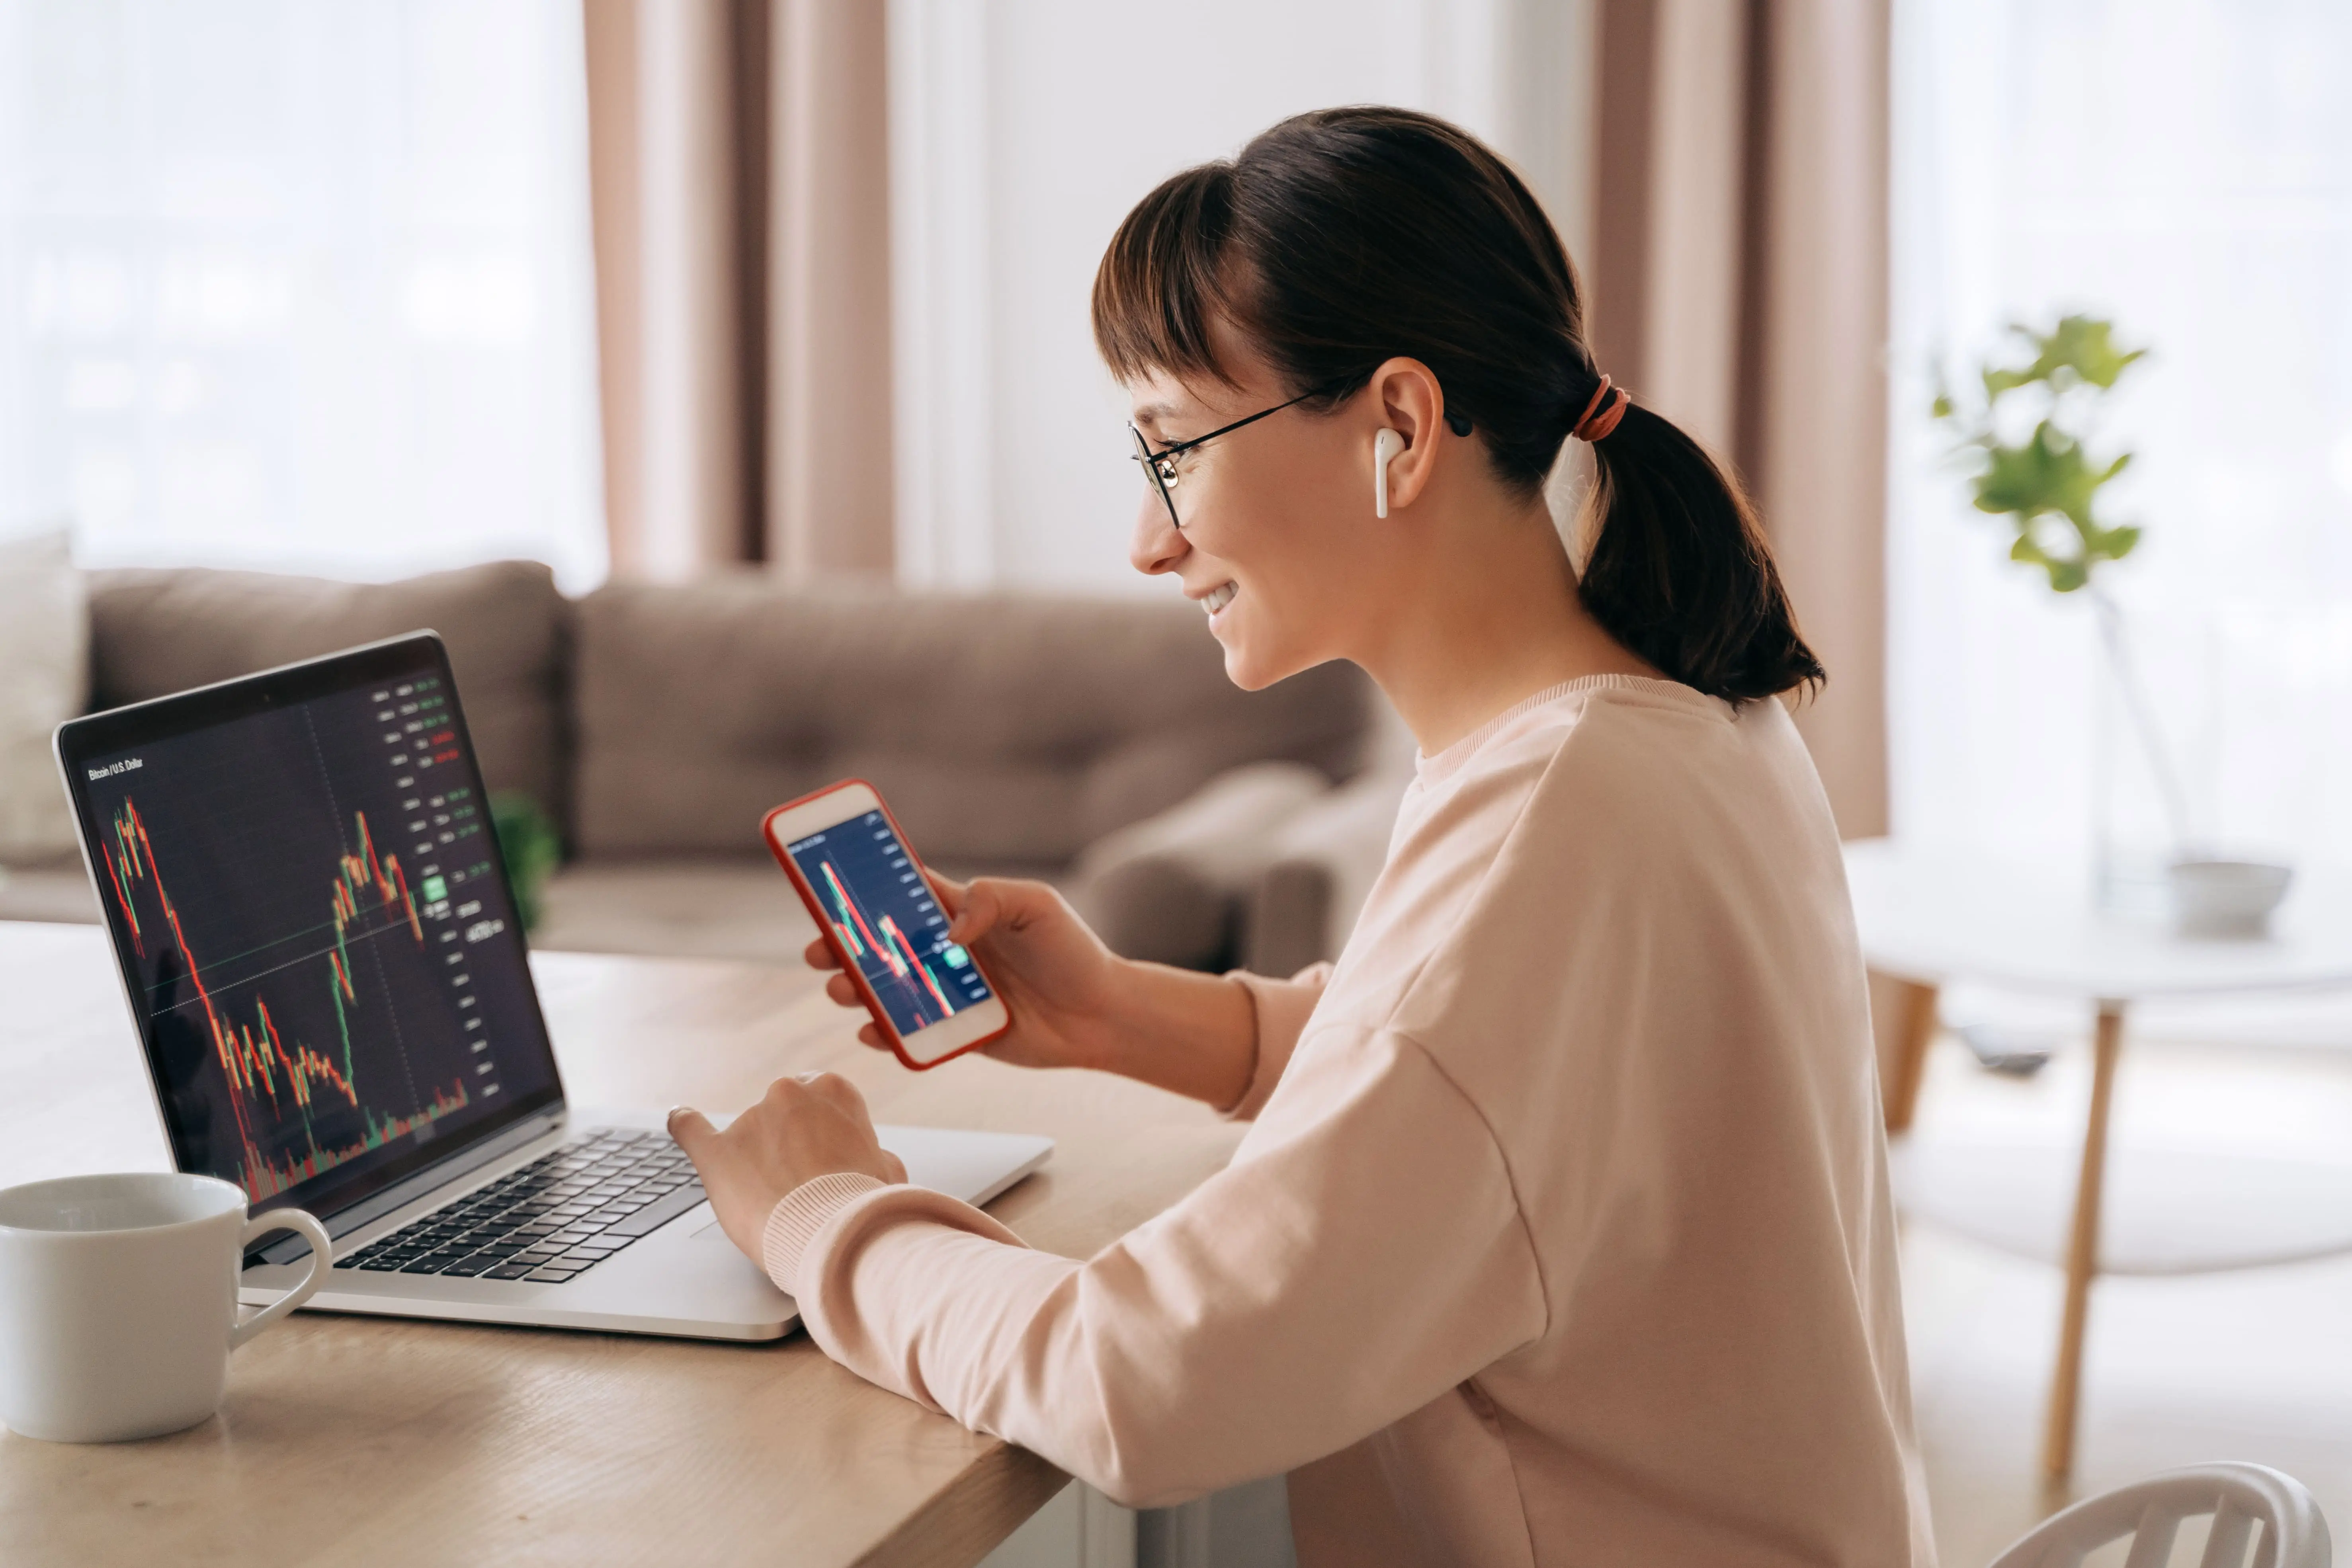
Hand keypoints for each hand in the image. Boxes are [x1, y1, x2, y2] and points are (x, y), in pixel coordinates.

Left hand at [667, 1073, 906, 1261]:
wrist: (833, 1237)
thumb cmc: (864, 1205)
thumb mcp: (885, 1170)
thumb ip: (870, 1153)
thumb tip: (870, 1158)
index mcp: (833, 1089)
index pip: (820, 1099)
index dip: (823, 1134)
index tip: (826, 1159)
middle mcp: (788, 1093)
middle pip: (782, 1113)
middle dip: (790, 1143)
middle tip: (804, 1184)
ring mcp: (749, 1120)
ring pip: (749, 1134)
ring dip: (758, 1160)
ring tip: (779, 1203)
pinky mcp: (716, 1152)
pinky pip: (689, 1128)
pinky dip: (684, 1124)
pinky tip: (680, 1119)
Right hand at [803, 870, 1125, 1072]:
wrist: (1103, 1015)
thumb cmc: (1073, 952)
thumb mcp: (1038, 905)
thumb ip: (989, 899)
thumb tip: (948, 930)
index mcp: (960, 912)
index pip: (902, 893)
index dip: (863, 888)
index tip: (825, 884)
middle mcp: (945, 952)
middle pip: (879, 945)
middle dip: (841, 945)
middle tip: (819, 949)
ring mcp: (947, 994)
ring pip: (885, 990)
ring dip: (854, 989)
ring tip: (843, 988)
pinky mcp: (956, 1033)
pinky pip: (909, 1035)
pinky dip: (884, 1034)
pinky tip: (870, 1030)